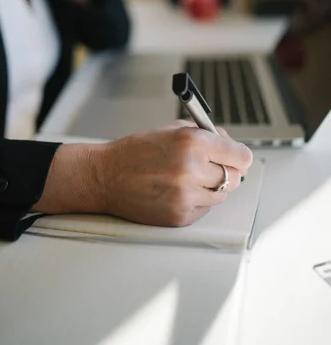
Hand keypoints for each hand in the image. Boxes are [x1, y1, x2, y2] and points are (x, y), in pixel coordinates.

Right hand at [35, 121, 252, 227]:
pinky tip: (176, 191)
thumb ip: (205, 134)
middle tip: (209, 166)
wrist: (106, 176)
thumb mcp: (171, 130)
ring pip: (221, 195)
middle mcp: (191, 170)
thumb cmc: (135, 152)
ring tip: (187, 178)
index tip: (237, 157)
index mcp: (191, 143)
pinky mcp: (180, 217)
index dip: (239, 156)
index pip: (240, 156)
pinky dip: (196, 201)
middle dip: (225, 170)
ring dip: (210, 187)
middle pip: (234, 178)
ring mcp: (186, 196)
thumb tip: (229, 143)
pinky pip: (204, 209)